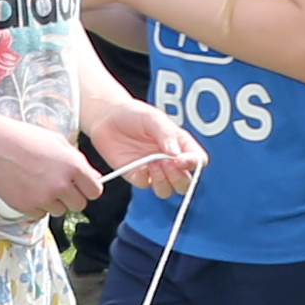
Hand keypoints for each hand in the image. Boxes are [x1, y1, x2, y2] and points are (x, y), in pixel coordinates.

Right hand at [0, 107, 104, 222]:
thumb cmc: (24, 138)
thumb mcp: (57, 142)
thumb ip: (78, 161)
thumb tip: (94, 177)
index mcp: (73, 166)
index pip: (95, 191)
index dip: (88, 189)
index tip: (82, 187)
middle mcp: (60, 184)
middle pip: (79, 205)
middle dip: (71, 198)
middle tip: (58, 186)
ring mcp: (43, 198)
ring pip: (59, 211)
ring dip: (53, 202)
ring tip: (39, 184)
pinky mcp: (26, 206)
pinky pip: (40, 214)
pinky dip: (36, 206)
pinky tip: (27, 188)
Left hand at [89, 96, 205, 193]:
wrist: (107, 117)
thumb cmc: (134, 114)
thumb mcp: (153, 118)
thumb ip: (166, 135)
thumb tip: (176, 154)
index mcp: (181, 145)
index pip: (197, 161)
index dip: (194, 164)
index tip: (180, 160)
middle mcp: (170, 161)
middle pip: (185, 183)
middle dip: (179, 179)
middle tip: (166, 164)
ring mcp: (154, 171)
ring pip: (167, 190)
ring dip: (162, 182)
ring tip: (151, 164)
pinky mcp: (136, 175)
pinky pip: (145, 185)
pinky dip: (144, 178)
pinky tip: (138, 165)